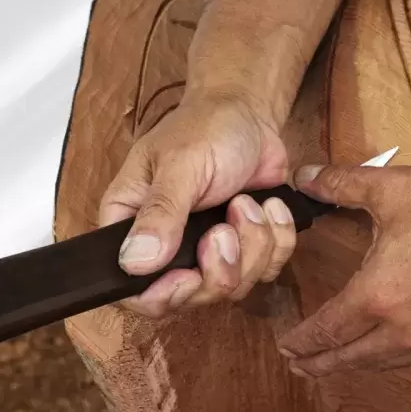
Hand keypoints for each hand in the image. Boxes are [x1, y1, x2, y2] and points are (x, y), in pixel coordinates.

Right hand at [98, 91, 295, 317]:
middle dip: (221, 268)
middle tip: (227, 226)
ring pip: (234, 287)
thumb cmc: (206, 128)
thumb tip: (134, 263)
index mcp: (132, 225)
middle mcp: (167, 246)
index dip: (164, 296)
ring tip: (248, 202)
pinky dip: (277, 239)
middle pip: (190, 298)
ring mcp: (209, 251)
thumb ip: (160, 213)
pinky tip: (271, 206)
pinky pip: (267, 270)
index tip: (190, 275)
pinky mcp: (247, 247)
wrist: (249, 113)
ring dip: (253, 246)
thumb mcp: (181, 165)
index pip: (133, 291)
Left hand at [277, 163, 410, 375]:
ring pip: (386, 362)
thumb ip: (338, 184)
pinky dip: (396, 356)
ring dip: (358, 363)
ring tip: (341, 361)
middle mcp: (405, 328)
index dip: (302, 340)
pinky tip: (393, 348)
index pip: (327, 330)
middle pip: (351, 358)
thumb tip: (301, 176)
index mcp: (378, 295)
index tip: (286, 345)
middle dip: (320, 363)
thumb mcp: (388, 187)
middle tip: (300, 366)